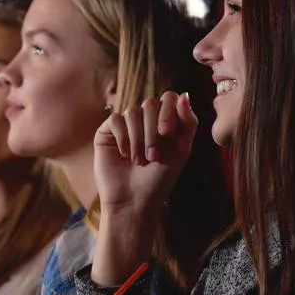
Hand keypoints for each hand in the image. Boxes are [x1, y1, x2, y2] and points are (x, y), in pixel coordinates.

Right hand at [94, 92, 196, 220]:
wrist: (134, 201)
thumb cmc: (159, 179)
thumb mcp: (182, 150)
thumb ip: (188, 122)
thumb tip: (183, 94)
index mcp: (164, 122)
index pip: (168, 98)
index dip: (168, 111)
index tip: (168, 134)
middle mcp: (145, 121)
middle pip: (150, 104)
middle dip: (153, 130)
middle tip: (153, 156)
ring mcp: (125, 125)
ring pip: (132, 111)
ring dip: (138, 138)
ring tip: (138, 160)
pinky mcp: (107, 132)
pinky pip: (115, 119)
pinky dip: (123, 137)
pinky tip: (124, 154)